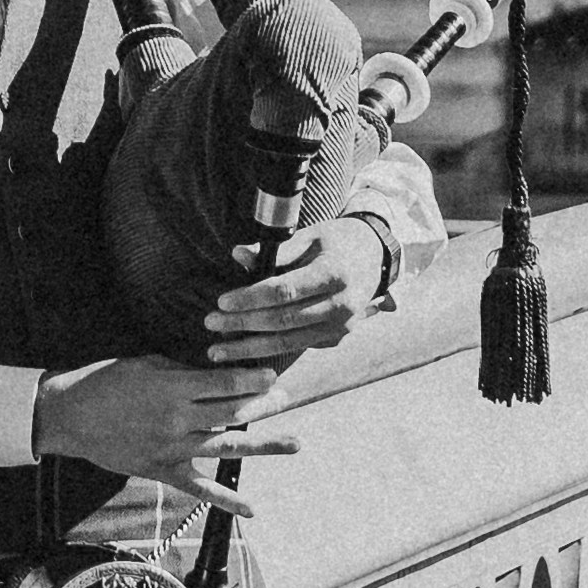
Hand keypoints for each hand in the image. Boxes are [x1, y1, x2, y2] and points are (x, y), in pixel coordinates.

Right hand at [36, 350, 277, 479]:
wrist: (70, 416)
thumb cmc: (104, 381)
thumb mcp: (145, 363)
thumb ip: (182, 370)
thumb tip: (214, 372)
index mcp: (174, 388)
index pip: (226, 383)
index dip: (254, 379)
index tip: (273, 375)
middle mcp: (178, 420)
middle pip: (233, 413)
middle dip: (265, 405)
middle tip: (288, 400)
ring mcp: (173, 448)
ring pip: (226, 447)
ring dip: (263, 445)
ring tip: (294, 443)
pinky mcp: (163, 470)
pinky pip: (199, 489)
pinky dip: (226, 500)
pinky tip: (251, 508)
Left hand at [203, 216, 386, 368]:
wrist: (376, 256)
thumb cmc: (337, 241)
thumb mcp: (309, 236)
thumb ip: (275, 250)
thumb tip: (237, 254)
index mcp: (334, 274)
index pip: (284, 292)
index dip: (250, 298)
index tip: (222, 301)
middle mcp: (341, 305)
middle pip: (283, 321)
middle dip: (242, 325)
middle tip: (211, 323)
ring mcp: (342, 326)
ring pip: (288, 343)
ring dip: (250, 348)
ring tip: (217, 349)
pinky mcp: (337, 337)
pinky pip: (298, 347)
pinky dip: (269, 351)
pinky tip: (244, 351)